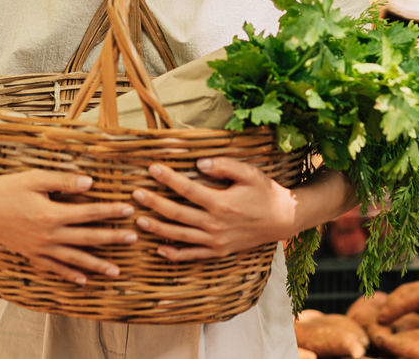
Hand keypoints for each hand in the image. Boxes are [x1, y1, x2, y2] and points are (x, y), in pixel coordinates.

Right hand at [0, 170, 137, 283]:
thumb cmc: (7, 188)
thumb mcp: (35, 178)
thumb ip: (63, 181)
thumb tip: (91, 183)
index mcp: (51, 214)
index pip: (89, 213)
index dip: (110, 211)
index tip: (129, 209)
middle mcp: (48, 236)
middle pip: (87, 239)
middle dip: (112, 239)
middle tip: (134, 239)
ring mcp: (39, 249)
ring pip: (74, 259)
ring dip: (96, 265)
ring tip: (116, 271)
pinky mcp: (31, 255)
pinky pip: (54, 268)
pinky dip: (69, 274)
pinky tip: (83, 280)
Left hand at [131, 158, 296, 260]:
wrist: (283, 219)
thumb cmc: (265, 192)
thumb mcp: (248, 173)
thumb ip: (223, 166)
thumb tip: (198, 162)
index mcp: (221, 203)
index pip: (187, 189)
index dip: (168, 178)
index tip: (152, 168)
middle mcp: (215, 225)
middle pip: (177, 214)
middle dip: (154, 203)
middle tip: (135, 194)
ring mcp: (216, 241)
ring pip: (180, 236)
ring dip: (157, 229)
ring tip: (139, 221)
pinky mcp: (219, 252)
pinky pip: (192, 256)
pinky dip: (175, 254)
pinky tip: (159, 250)